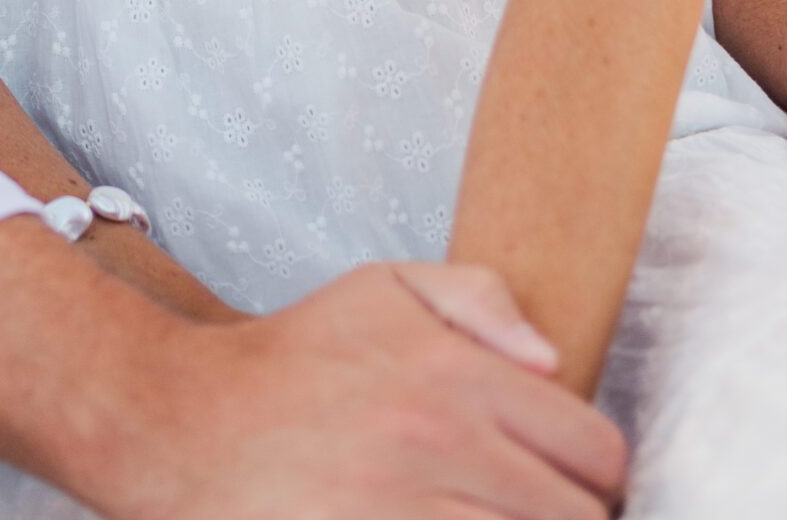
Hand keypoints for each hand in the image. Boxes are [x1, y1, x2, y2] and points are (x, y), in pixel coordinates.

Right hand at [126, 262, 626, 519]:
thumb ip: (477, 297)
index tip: (575, 475)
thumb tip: (550, 358)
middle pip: (578, 518)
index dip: (598, 469)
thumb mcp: (381, 288)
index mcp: (456, 374)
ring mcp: (411, 513)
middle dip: (572, 515)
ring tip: (490, 511)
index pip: (595, 447)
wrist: (188, 427)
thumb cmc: (290, 362)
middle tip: (536, 505)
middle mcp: (444, 445)